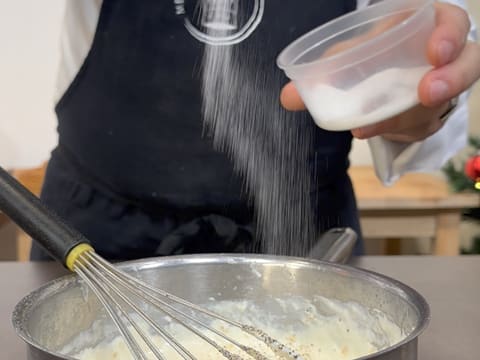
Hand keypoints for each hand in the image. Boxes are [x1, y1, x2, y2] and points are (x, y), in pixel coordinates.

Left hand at [280, 2, 479, 141]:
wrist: (382, 75)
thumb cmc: (372, 54)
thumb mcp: (352, 53)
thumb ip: (325, 70)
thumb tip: (287, 98)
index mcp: (428, 26)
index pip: (455, 22)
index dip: (450, 35)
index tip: (435, 52)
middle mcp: (444, 58)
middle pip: (466, 67)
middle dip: (449, 81)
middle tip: (426, 93)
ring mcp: (442, 89)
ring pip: (438, 106)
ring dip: (405, 118)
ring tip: (366, 127)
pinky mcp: (431, 116)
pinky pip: (420, 128)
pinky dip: (395, 131)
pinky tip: (371, 131)